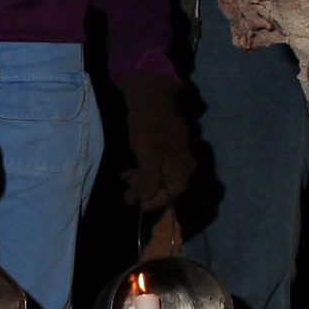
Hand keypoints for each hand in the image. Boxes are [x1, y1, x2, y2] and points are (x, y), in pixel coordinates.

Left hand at [117, 72, 197, 212]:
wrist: (151, 102)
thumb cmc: (150, 130)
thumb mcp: (148, 158)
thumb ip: (150, 180)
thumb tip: (147, 199)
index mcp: (182, 168)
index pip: (171, 194)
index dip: (154, 202)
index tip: (139, 206)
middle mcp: (183, 165)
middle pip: (164, 186)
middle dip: (144, 191)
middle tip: (127, 196)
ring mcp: (175, 157)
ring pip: (158, 176)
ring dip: (141, 181)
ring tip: (125, 179)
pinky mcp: (166, 151)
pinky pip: (156, 166)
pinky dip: (143, 170)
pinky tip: (128, 172)